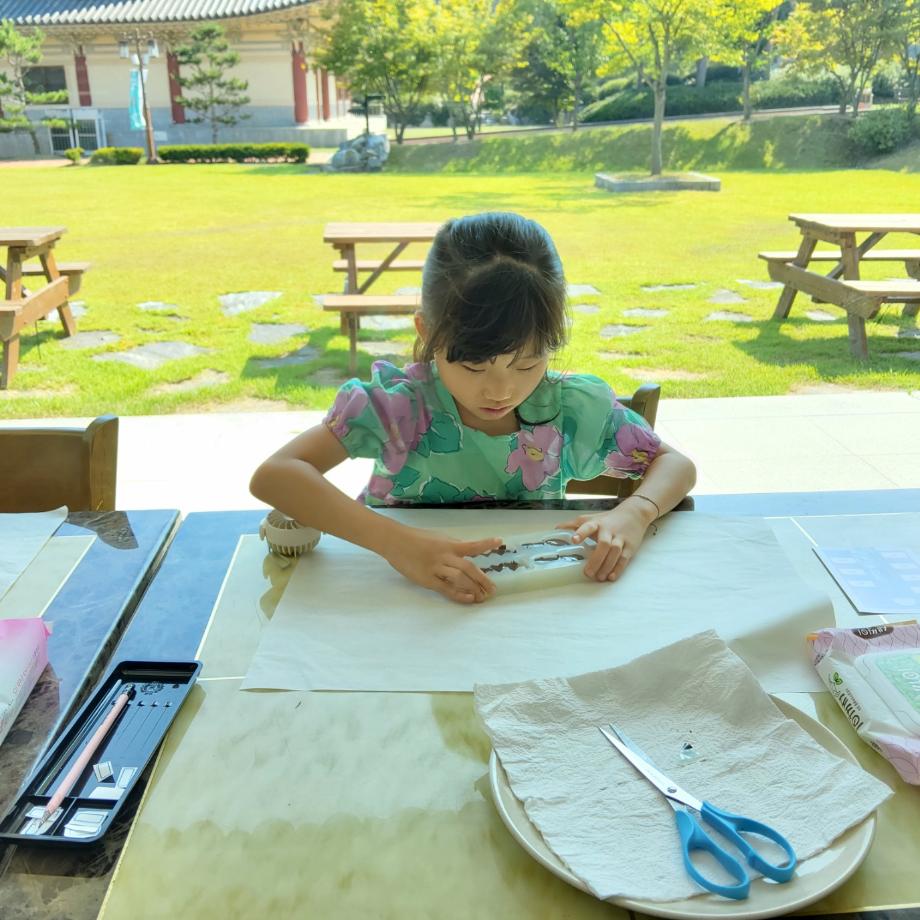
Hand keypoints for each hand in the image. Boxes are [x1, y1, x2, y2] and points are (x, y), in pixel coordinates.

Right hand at [383, 528, 501, 603]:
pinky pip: (446, 589)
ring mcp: (436, 568)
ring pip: (460, 579)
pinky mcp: (427, 579)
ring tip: (483, 597)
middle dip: (483, 579)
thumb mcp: (438, 538)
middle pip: (469, 568)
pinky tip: (469, 598)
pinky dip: (459, 594)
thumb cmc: (416, 539)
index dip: (485, 544)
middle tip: (492, 589)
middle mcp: (445, 555)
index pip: (471, 545)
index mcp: (449, 544)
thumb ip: (452, 546)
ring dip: (474, 588)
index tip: (499, 542)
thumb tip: (467, 552)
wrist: (395, 542)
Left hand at [556, 502, 654, 582]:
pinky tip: (611, 577)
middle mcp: (609, 530)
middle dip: (596, 559)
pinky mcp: (631, 546)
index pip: (588, 526)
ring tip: (599, 578)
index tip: (574, 540)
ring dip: (607, 566)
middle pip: (604, 544)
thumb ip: (574, 525)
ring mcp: (621, 538)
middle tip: (587, 573)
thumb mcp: (591, 519)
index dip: (581, 532)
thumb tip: (556, 529)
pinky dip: (618, 568)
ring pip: (615, 552)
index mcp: (597, 523)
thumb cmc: (608, 519)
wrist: (634, 514)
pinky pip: (625, 559)